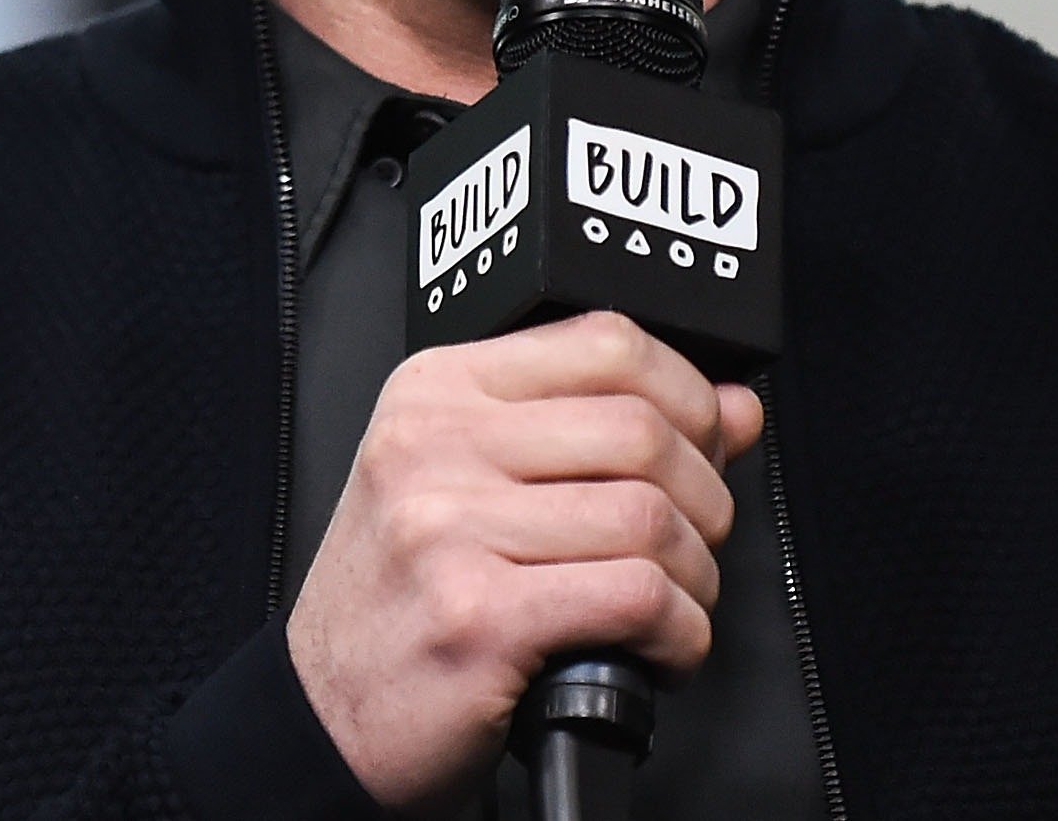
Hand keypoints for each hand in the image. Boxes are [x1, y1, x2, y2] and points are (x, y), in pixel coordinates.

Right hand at [284, 312, 765, 811]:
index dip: (689, 392)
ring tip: (674, 605)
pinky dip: (680, 633)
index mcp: (435, 391)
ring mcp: (448, 530)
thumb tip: (734, 408)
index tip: (708, 442)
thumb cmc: (404, 597)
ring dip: (696, 577)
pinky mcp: (478, 619)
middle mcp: (433, 446)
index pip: (606, 343)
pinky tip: (659, 650)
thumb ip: (599, 432)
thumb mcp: (474, 481)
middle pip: (641, 431)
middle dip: (706, 496)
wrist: (324, 714)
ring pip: (649, 518)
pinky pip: (637, 599)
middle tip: (696, 543)